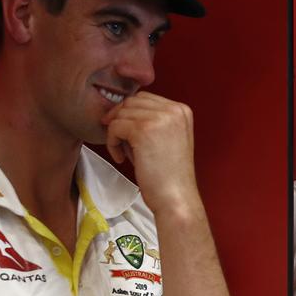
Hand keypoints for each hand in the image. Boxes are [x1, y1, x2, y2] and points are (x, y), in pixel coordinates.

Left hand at [102, 92, 199, 214]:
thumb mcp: (168, 138)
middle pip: (131, 102)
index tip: (126, 134)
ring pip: (121, 113)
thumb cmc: (169, 174)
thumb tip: (121, 109)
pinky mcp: (143, 130)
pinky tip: (121, 158)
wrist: (176, 197)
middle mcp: (174, 110)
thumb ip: (154, 120)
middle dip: (121, 120)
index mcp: (182, 110)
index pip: (145, 98)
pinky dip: (112, 143)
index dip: (130, 114)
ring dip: (116, 133)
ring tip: (124, 153)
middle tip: (121, 143)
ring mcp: (159, 118)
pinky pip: (114, 127)